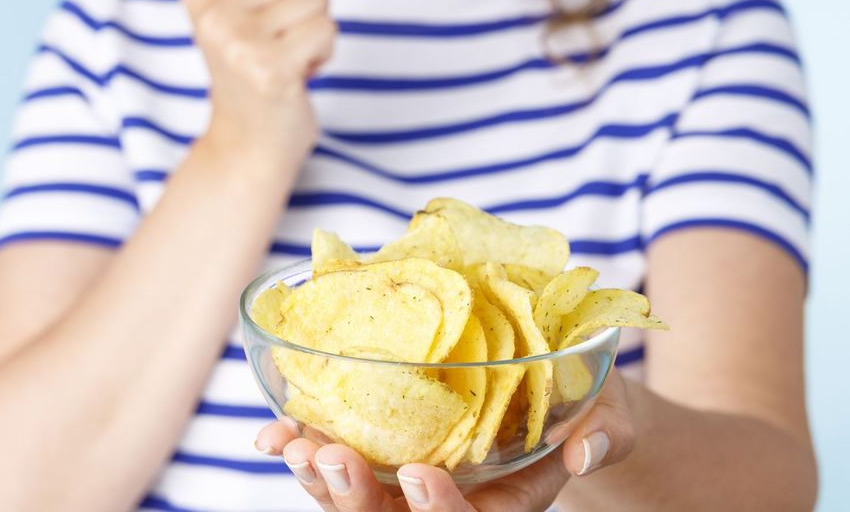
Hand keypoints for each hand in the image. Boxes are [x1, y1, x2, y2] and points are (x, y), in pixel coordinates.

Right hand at [182, 0, 336, 166]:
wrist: (248, 147)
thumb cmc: (258, 72)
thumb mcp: (254, 12)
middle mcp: (214, 15)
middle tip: (293, 27)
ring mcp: (239, 43)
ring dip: (319, 25)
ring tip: (292, 54)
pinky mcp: (270, 70)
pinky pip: (326, 29)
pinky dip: (324, 51)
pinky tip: (301, 72)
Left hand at [255, 370, 635, 510]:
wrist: (548, 384)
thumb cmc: (584, 401)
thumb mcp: (607, 410)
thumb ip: (605, 431)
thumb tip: (587, 451)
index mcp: (506, 501)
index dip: (441, 511)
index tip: (421, 475)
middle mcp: (448, 500)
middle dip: (357, 499)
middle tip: (331, 458)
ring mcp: (406, 482)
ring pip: (354, 501)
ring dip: (318, 480)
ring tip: (292, 447)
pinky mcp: (379, 453)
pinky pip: (333, 465)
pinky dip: (301, 452)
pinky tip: (275, 436)